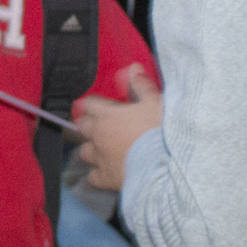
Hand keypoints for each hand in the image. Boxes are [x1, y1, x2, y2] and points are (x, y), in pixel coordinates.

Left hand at [75, 65, 162, 190]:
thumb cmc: (158, 131)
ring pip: (84, 151)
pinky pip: (92, 176)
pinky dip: (96, 173)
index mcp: (107, 114)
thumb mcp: (154, 101)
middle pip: (83, 126)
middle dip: (89, 123)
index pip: (89, 104)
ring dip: (91, 148)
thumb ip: (141, 85)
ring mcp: (100, 158)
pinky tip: (104, 172)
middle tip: (99, 123)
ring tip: (101, 147)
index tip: (97, 104)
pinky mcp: (105, 178)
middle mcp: (98, 135)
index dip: (94, 103)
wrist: (163, 166)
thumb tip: (133, 68)